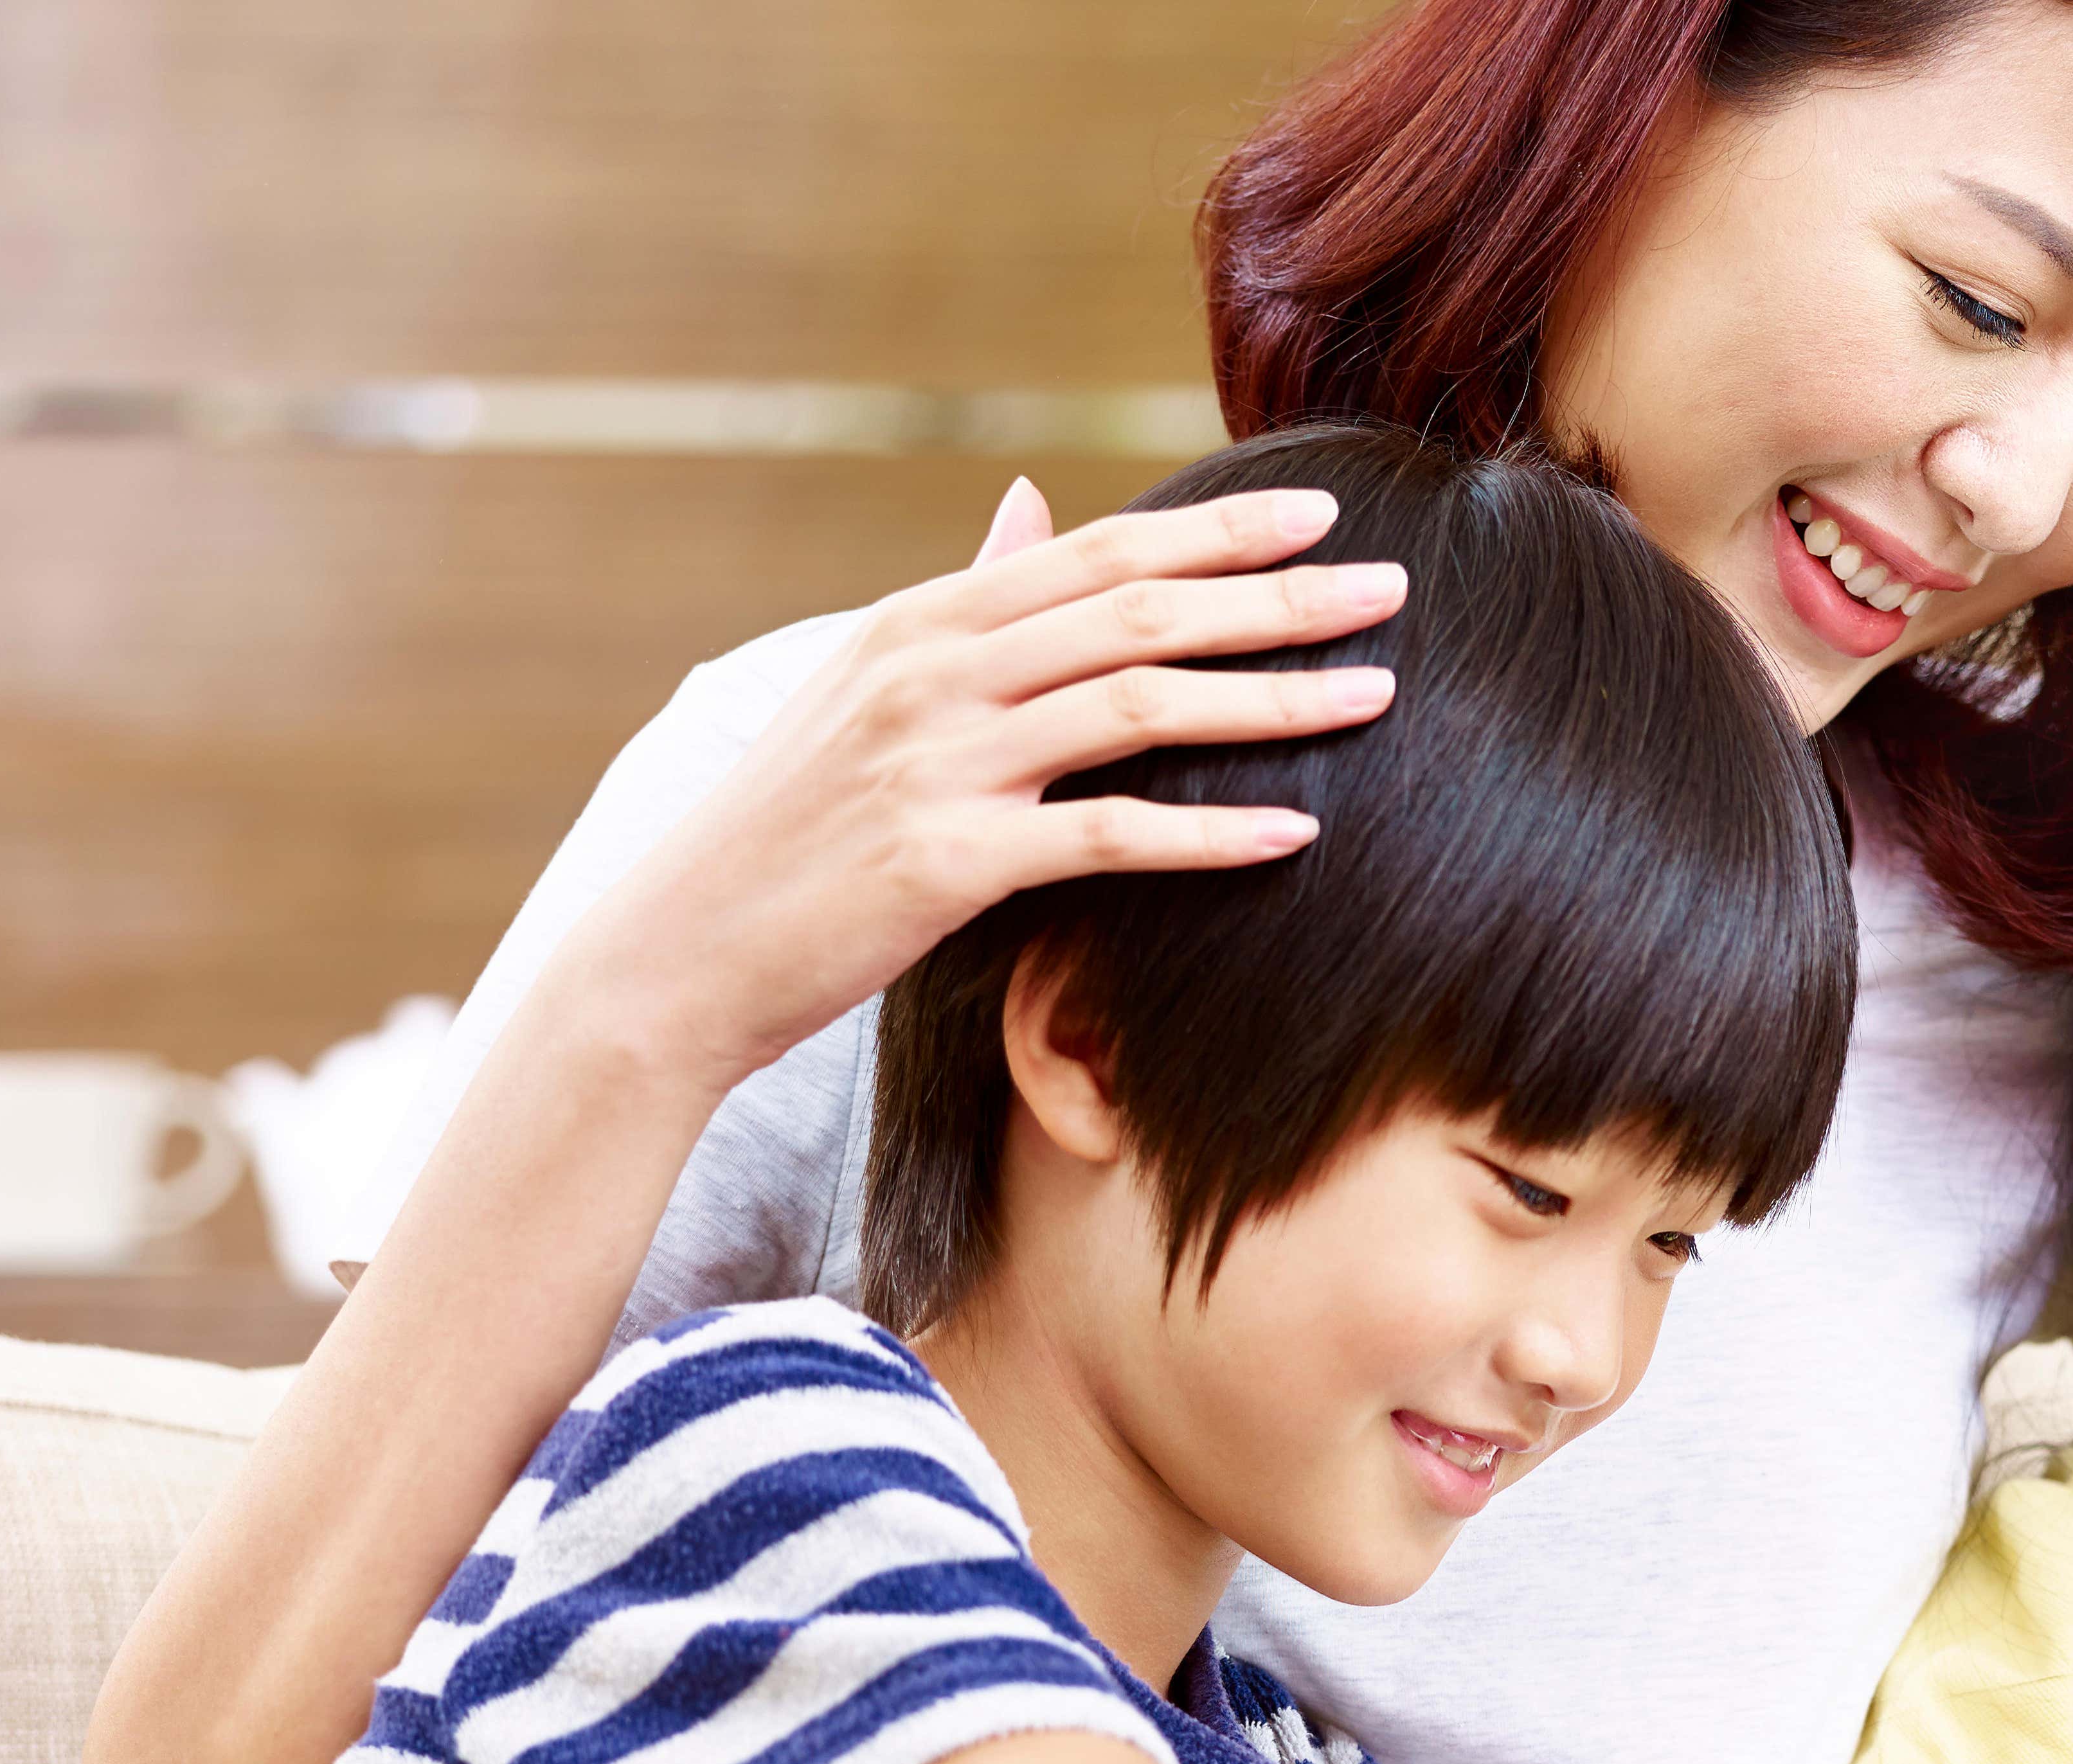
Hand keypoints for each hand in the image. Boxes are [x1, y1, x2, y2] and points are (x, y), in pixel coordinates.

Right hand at [526, 476, 1408, 1094]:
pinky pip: (1109, 835)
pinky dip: (1209, 830)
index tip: (1321, 516)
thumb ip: (968, 598)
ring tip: (1374, 693)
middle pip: (1139, 611)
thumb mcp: (866, 688)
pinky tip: (1294, 829)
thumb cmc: (791, 829)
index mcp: (925, 623)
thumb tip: (1031, 505)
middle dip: (1277, 596)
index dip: (1218, 532)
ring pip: (1141, 705)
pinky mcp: (950, 863)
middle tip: (1389, 585)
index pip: (1099, 553)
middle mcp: (936, 673)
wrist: (683, 949)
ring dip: (1270, 697)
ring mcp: (942, 763)